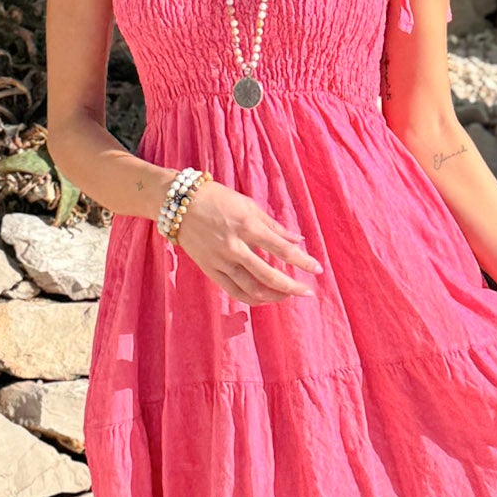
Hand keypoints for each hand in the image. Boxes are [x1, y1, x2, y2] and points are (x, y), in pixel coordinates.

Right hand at [172, 179, 323, 304]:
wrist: (178, 203)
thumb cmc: (217, 198)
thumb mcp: (248, 205)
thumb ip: (273, 225)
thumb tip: (298, 240)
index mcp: (247, 225)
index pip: (281, 249)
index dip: (302, 261)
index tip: (318, 269)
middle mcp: (234, 246)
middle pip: (268, 275)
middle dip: (291, 287)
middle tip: (307, 292)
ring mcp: (220, 260)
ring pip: (251, 288)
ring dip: (273, 296)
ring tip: (287, 296)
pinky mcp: (209, 269)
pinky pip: (233, 290)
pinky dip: (251, 298)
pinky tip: (264, 298)